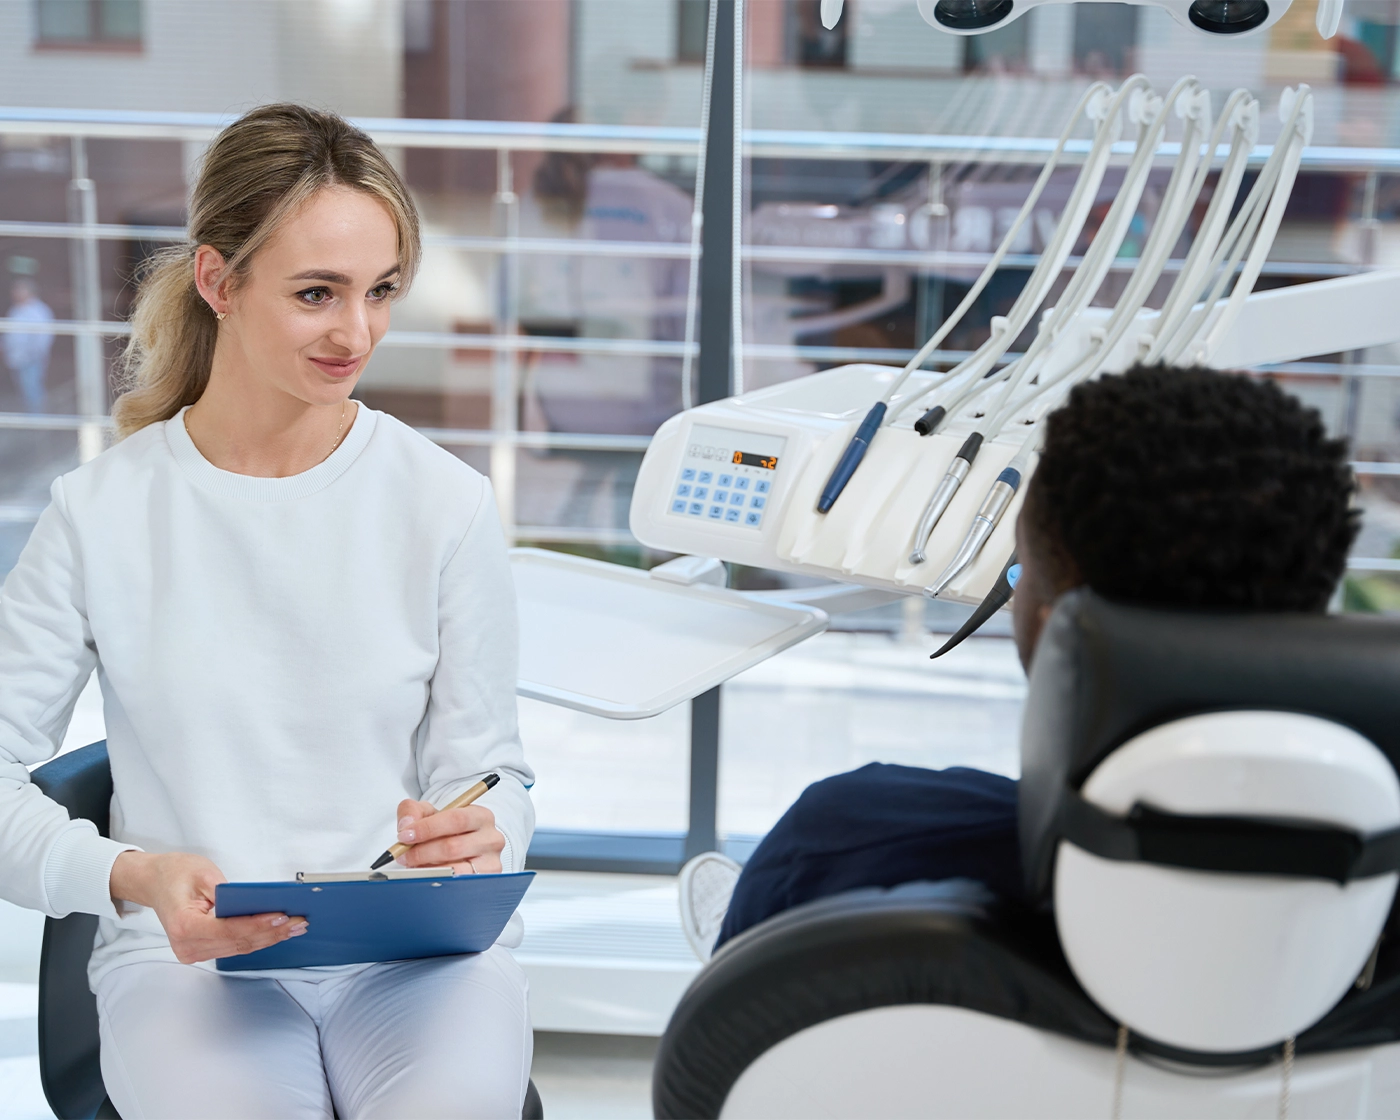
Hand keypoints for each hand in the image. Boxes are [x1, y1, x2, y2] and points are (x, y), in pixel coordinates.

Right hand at [109, 851, 306, 963]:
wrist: (154, 883)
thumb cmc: (176, 874)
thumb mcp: (203, 873)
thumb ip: (229, 893)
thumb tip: (260, 903)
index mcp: (183, 926)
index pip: (228, 930)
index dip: (257, 925)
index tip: (281, 916)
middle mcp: (186, 946)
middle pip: (238, 942)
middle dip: (272, 932)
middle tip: (299, 922)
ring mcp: (193, 953)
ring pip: (240, 948)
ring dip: (269, 938)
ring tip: (295, 927)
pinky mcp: (201, 952)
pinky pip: (234, 947)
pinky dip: (257, 939)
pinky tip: (277, 932)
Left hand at [394, 798, 504, 874]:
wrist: (462, 847)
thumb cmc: (447, 830)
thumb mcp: (430, 813)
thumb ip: (413, 811)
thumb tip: (406, 826)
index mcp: (481, 816)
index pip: (456, 819)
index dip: (428, 828)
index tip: (405, 835)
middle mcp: (491, 838)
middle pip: (453, 846)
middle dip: (422, 851)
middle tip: (403, 855)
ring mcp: (490, 862)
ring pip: (454, 869)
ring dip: (427, 869)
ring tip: (413, 866)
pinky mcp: (486, 881)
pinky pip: (457, 885)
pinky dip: (437, 881)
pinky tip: (426, 876)